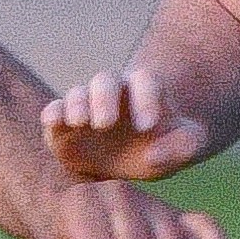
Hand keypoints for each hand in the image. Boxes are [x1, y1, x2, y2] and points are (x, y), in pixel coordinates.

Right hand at [41, 66, 208, 183]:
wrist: (136, 157)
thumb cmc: (166, 145)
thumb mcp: (187, 148)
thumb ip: (181, 148)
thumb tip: (152, 155)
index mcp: (146, 90)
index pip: (145, 82)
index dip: (145, 100)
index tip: (147, 126)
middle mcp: (113, 92)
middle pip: (105, 81)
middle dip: (103, 99)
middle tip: (105, 123)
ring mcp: (87, 105)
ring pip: (78, 93)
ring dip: (76, 105)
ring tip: (79, 123)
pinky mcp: (65, 124)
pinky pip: (55, 112)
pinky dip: (52, 114)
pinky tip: (52, 123)